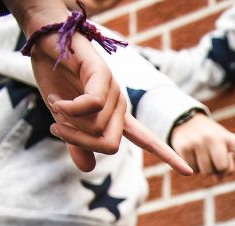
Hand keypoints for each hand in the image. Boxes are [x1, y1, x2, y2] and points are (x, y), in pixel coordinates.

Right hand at [19, 6, 192, 174]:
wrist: (45, 44)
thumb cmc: (57, 81)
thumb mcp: (65, 120)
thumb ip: (77, 144)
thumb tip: (88, 169)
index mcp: (117, 118)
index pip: (148, 140)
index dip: (168, 156)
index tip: (189, 172)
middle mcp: (120, 105)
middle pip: (110, 145)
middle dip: (80, 142)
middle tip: (56, 128)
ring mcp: (114, 90)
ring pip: (97, 127)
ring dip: (69, 121)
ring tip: (55, 102)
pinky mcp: (103, 75)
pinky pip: (93, 105)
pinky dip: (70, 108)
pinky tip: (55, 100)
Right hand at [170, 113, 234, 179]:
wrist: (185, 120)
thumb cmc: (210, 140)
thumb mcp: (221, 148)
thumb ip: (225, 165)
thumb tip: (218, 178)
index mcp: (228, 138)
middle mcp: (214, 137)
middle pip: (222, 168)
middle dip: (217, 169)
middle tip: (211, 157)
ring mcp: (198, 140)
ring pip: (206, 171)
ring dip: (203, 169)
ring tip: (200, 154)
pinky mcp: (183, 146)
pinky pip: (191, 170)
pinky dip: (191, 167)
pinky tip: (189, 154)